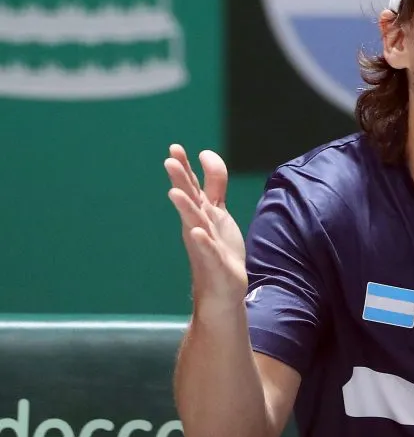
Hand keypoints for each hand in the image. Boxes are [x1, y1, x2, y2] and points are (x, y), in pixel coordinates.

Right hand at [164, 144, 246, 312]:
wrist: (222, 288)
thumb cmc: (218, 247)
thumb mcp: (218, 211)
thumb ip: (214, 183)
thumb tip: (205, 153)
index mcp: (199, 212)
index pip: (190, 186)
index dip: (184, 168)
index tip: (175, 148)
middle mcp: (198, 225)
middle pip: (189, 199)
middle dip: (180, 181)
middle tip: (169, 161)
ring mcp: (204, 243)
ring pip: (194, 222)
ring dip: (185, 208)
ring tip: (175, 193)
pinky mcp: (215, 262)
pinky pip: (207, 250)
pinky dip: (202, 241)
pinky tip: (197, 232)